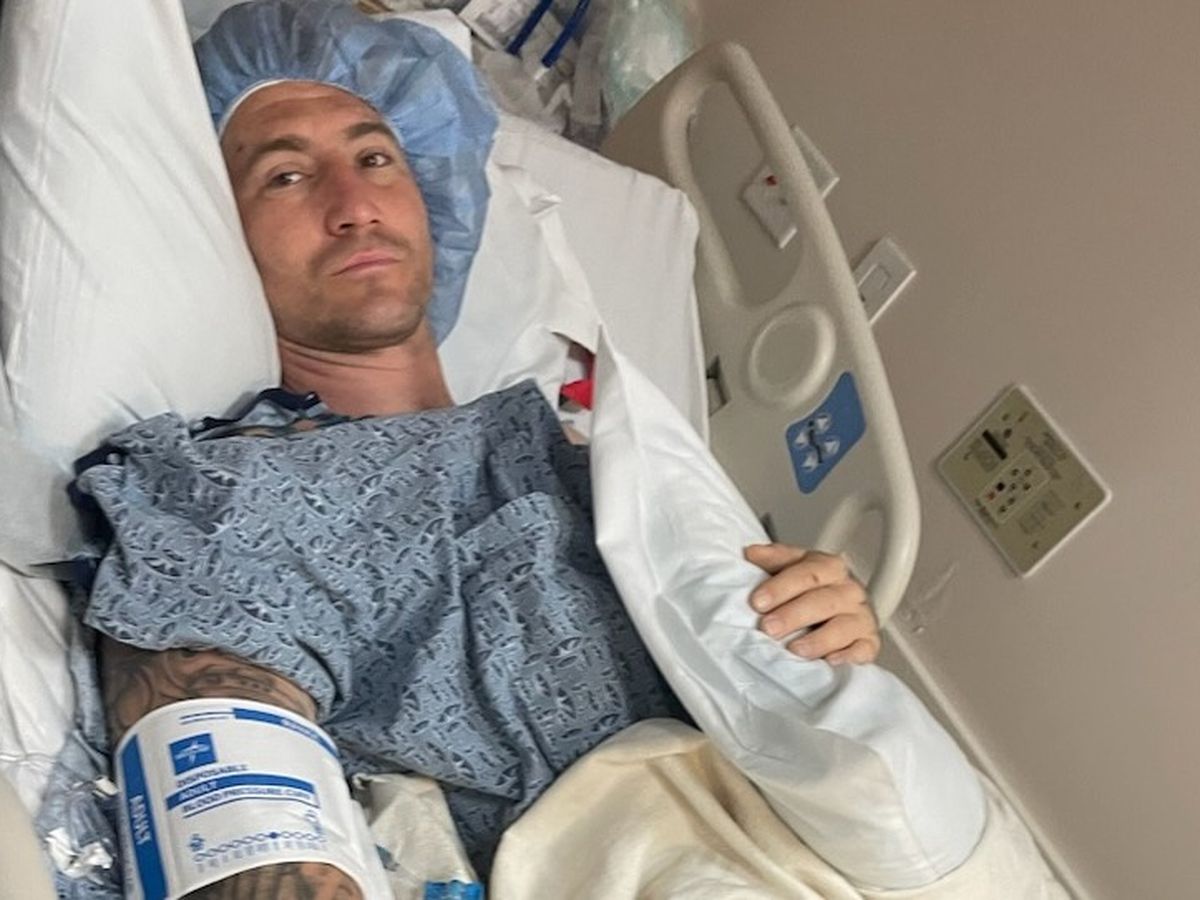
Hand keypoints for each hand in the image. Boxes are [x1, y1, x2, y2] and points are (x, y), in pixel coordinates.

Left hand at [743, 543, 879, 664]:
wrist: (840, 607)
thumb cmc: (812, 589)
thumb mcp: (792, 567)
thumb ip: (773, 559)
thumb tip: (751, 553)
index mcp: (829, 567)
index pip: (807, 573)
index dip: (781, 587)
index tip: (758, 601)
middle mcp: (849, 590)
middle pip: (823, 601)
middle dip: (793, 615)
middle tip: (769, 627)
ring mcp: (862, 616)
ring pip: (843, 626)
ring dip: (818, 640)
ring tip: (795, 649)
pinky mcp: (869, 642)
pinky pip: (863, 649)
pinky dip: (848, 655)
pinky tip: (830, 660)